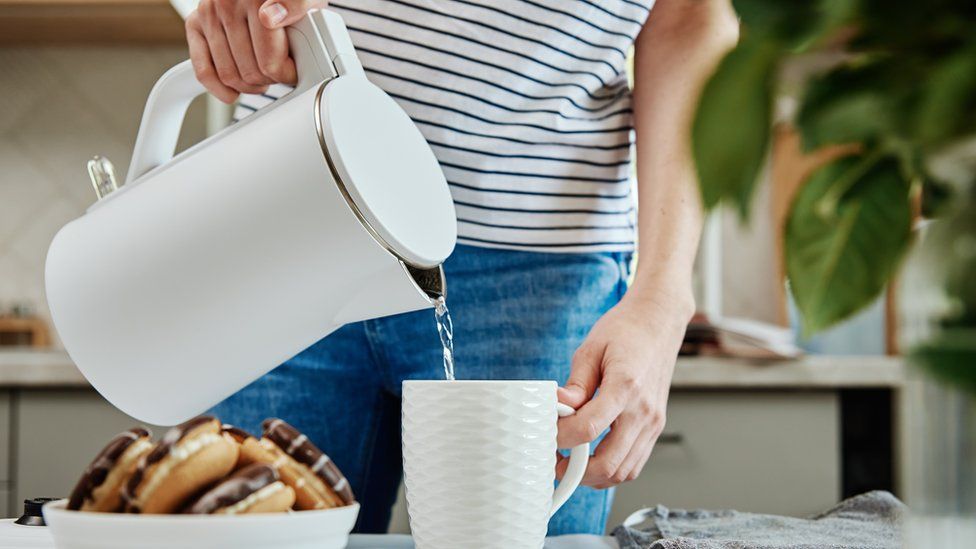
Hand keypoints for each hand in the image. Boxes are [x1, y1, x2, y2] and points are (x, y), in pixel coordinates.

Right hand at [186, 0, 327, 102]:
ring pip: (228, 75)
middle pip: (249, 71)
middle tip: (279, 75)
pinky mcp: (195, 24)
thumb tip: (271, 18)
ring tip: (262, 78)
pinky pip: (202, 68)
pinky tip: (233, 93)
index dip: (285, 74)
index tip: (292, 71)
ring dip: (249, 86)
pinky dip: (217, 88)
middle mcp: (226, 4)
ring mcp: (209, 14)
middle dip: (269, 80)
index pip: (269, 60)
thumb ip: (296, 4)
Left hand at [556, 289, 690, 488]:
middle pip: (609, 463)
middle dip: (575, 470)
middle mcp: (644, 410)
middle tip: (554, 461)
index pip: (589, 428)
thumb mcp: (591, 348)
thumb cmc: (625, 330)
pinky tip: (592, 458)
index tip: (547, 435)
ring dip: (594, 476)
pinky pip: (634, 463)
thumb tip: (558, 406)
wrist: (659, 321)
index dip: (562, 438)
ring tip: (571, 462)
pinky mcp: (655, 426)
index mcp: (625, 386)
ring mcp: (653, 422)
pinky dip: (612, 470)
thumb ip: (576, 383)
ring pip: (624, 472)